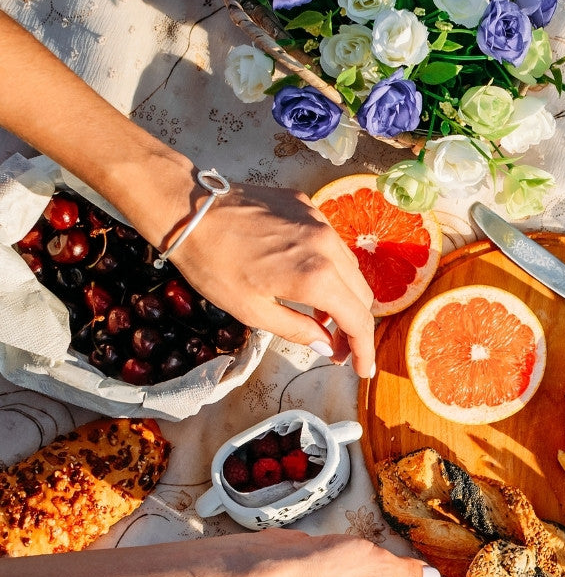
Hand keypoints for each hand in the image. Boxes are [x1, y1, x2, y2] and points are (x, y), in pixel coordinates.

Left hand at [168, 183, 375, 377]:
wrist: (188, 209)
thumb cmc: (213, 265)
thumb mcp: (253, 311)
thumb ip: (297, 330)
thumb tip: (326, 346)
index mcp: (316, 276)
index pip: (358, 320)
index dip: (363, 350)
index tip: (362, 369)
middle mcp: (327, 246)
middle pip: (362, 295)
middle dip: (355, 327)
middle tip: (337, 348)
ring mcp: (319, 222)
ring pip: (351, 269)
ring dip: (344, 297)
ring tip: (320, 318)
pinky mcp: (307, 207)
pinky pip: (332, 245)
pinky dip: (330, 269)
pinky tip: (307, 280)